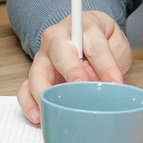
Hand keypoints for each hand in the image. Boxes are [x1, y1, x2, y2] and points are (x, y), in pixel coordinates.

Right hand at [17, 10, 131, 125]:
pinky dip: (28, 103)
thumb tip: (101, 81)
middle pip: (59, 52)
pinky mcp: (36, 74)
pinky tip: (38, 116)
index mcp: (81, 25)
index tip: (115, 82)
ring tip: (52, 109)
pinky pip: (25, 88)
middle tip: (81, 87)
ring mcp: (43, 57)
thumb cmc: (100, 40)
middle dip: (71, 71)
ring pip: (37, 73)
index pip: (94, 46)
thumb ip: (112, 58)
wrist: (84, 36)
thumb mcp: (116, 42)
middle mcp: (57, 38)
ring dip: (44, 92)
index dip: (105, 65)